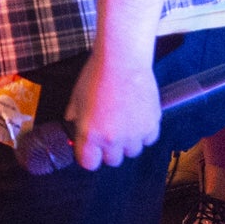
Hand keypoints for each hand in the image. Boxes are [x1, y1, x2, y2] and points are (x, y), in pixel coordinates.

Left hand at [63, 50, 161, 170]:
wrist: (122, 60)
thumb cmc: (97, 75)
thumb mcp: (76, 97)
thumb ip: (74, 116)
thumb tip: (73, 125)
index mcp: (90, 133)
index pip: (89, 163)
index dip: (89, 156)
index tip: (90, 149)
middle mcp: (112, 138)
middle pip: (112, 161)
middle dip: (109, 150)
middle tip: (108, 133)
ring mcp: (134, 134)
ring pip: (132, 152)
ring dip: (127, 142)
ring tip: (124, 123)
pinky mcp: (151, 125)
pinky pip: (148, 140)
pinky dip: (144, 133)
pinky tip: (137, 118)